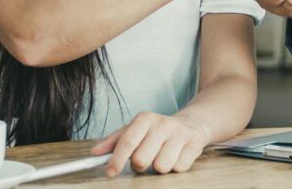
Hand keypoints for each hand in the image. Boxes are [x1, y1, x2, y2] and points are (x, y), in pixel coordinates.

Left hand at [91, 111, 210, 176]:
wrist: (192, 123)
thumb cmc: (157, 131)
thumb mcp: (136, 130)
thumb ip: (114, 141)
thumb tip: (95, 153)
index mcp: (145, 119)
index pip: (127, 141)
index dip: (117, 160)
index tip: (111, 172)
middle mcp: (163, 124)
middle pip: (142, 159)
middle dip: (140, 165)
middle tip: (145, 159)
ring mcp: (181, 133)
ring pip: (161, 166)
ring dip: (159, 167)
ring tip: (162, 157)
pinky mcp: (195, 143)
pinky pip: (178, 168)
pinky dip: (175, 167)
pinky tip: (177, 156)